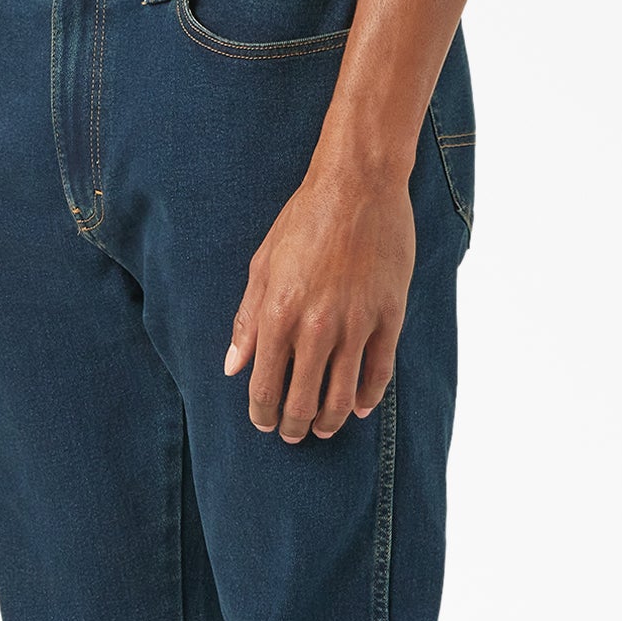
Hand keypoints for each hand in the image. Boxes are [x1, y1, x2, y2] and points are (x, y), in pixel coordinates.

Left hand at [225, 159, 413, 442]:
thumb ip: (247, 322)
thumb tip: (232, 367)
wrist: (358, 185)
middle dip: (294, 426)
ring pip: (343, 396)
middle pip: (303, 401)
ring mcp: (357, 324)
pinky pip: (379, 371)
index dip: (263, 415)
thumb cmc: (304, 220)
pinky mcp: (389, 316)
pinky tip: (361, 407)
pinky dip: (369, 396)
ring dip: (330, 421)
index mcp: (279, 315)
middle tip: (293, 434)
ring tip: (323, 428)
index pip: (266, 387)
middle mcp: (316, 326)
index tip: (264, 424)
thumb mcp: (262, 266)